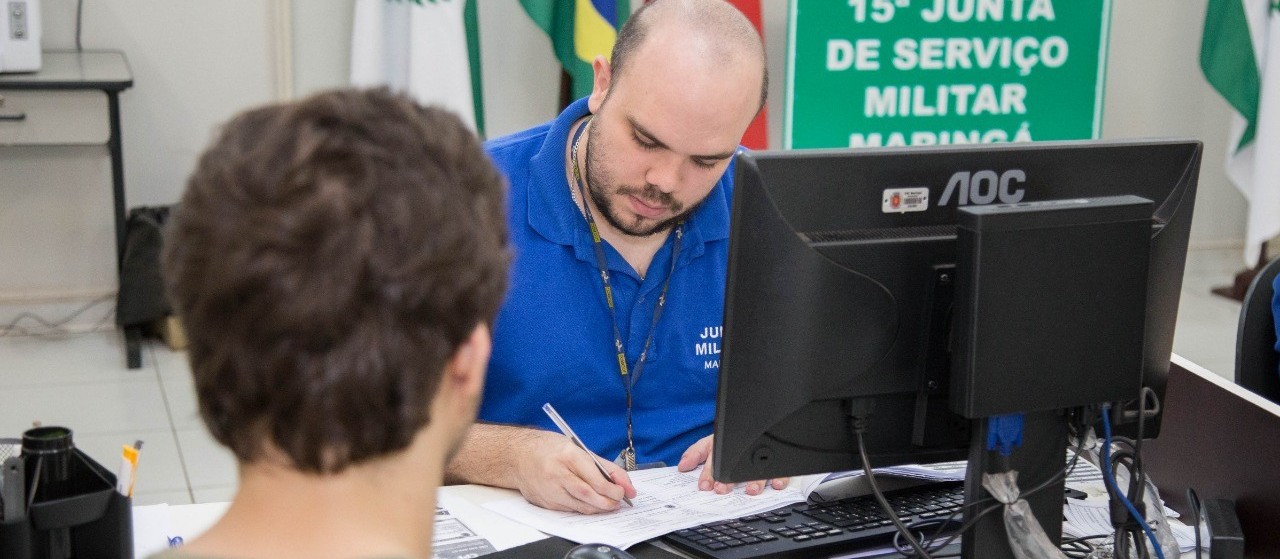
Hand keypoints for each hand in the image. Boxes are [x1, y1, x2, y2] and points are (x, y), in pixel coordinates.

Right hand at [511, 430, 636, 513]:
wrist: (518, 456)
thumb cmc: (549, 449)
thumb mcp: (577, 448)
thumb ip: (602, 466)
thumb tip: (624, 484)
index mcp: (568, 455)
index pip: (595, 479)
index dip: (613, 489)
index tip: (623, 492)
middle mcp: (557, 474)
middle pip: (588, 496)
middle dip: (608, 502)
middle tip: (618, 502)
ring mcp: (549, 490)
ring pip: (580, 506)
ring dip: (598, 507)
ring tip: (608, 503)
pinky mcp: (545, 502)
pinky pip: (570, 509)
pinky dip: (583, 508)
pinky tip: (589, 503)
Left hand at [677, 434, 788, 495]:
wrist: (753, 418)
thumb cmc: (729, 437)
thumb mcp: (710, 442)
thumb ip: (695, 453)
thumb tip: (682, 465)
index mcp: (724, 442)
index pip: (714, 457)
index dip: (708, 472)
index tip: (705, 485)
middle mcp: (742, 449)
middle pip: (735, 463)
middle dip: (728, 478)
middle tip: (722, 489)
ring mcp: (760, 454)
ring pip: (758, 468)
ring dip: (754, 481)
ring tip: (751, 490)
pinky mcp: (776, 459)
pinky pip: (780, 468)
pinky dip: (781, 476)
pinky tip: (777, 484)